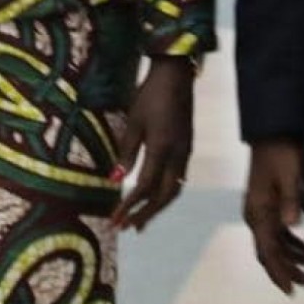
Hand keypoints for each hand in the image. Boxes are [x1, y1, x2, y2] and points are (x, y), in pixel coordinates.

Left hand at [110, 56, 194, 232]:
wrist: (176, 76)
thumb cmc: (150, 95)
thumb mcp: (134, 121)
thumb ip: (126, 151)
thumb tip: (116, 179)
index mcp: (161, 148)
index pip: (144, 187)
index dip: (129, 206)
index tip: (115, 220)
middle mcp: (177, 155)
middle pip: (164, 195)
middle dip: (146, 214)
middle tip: (128, 227)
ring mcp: (185, 152)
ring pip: (175, 189)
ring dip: (158, 207)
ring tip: (142, 219)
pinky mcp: (188, 147)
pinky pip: (179, 178)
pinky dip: (166, 193)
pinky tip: (156, 195)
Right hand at [243, 137, 303, 294]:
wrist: (275, 130)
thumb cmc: (281, 150)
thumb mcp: (289, 174)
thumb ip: (291, 199)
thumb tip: (293, 224)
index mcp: (258, 212)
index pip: (267, 252)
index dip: (280, 273)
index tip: (293, 291)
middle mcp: (258, 217)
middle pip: (274, 254)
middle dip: (295, 271)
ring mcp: (265, 212)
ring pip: (281, 246)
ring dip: (300, 257)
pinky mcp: (274, 206)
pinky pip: (285, 234)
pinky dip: (299, 243)